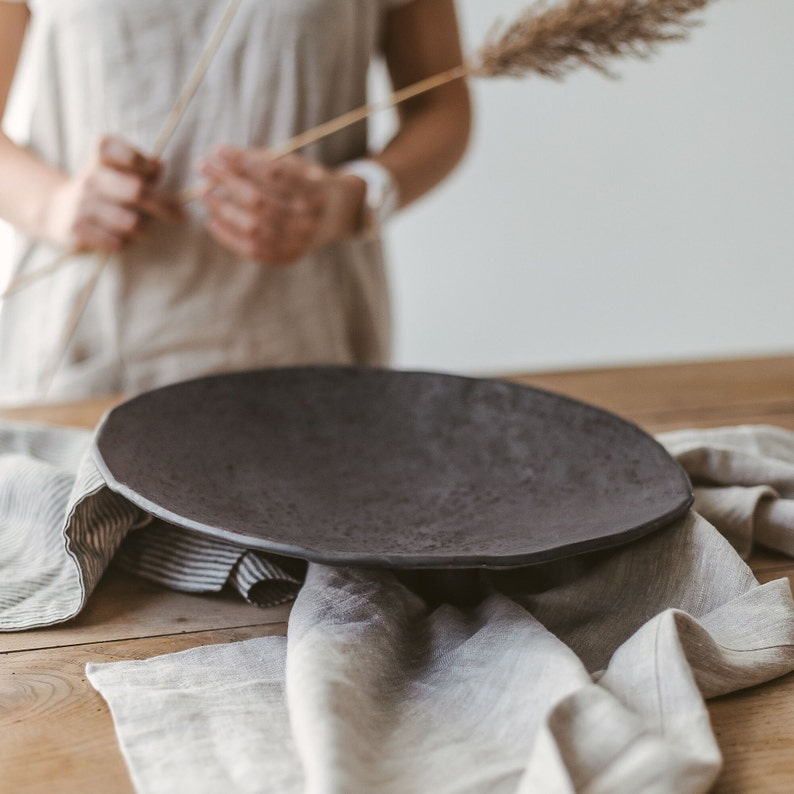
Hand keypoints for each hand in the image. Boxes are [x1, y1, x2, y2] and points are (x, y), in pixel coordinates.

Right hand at [44, 135, 183, 251]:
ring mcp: (82, 204)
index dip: (145, 165)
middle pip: (138, 191)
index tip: (154, 175)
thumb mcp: (119, 172)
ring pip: (132, 222)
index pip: (128, 154)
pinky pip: (117, 242)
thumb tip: (160, 166)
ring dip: (145, 229)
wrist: (57, 211)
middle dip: (165, 206)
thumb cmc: (103, 190)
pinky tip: (122, 239)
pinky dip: (126, 243)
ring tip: (144, 229)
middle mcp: (90, 177)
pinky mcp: (77, 229)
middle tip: (181, 216)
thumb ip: (143, 169)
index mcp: (101, 156)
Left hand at [198, 146, 365, 264]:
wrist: (339, 215)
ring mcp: (300, 243)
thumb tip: (221, 157)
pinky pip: (254, 251)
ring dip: (223, 210)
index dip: (243, 161)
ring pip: (253, 228)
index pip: (274, 174)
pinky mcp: (289, 257)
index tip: (218, 149)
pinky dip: (229, 238)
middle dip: (227, 182)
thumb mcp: (298, 165)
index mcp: (317, 192)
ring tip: (205, 194)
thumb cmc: (310, 182)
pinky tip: (213, 222)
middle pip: (259, 202)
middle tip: (204, 166)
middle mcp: (310, 221)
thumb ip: (265, 160)